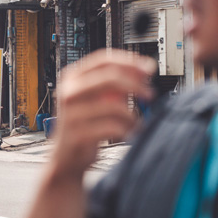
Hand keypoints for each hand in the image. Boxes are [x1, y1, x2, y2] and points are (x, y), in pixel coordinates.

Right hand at [50, 50, 155, 181]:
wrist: (67, 157)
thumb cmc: (84, 125)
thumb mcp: (96, 98)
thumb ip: (115, 83)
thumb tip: (143, 69)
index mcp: (72, 78)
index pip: (103, 60)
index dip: (128, 62)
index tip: (148, 68)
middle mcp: (69, 92)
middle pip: (110, 78)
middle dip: (136, 85)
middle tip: (150, 94)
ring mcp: (72, 113)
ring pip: (115, 106)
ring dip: (132, 116)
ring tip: (136, 123)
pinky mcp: (78, 134)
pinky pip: (113, 127)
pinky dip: (127, 130)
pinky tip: (128, 134)